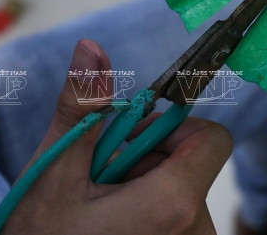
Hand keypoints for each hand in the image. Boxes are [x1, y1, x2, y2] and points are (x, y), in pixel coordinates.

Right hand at [3, 40, 231, 234]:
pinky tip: (113, 226)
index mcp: (173, 203)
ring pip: (182, 190)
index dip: (176, 127)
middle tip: (104, 179)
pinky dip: (149, 212)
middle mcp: (195, 230)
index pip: (213, 138)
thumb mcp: (54, 171)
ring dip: (145, 187)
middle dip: (149, 159)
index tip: (133, 138)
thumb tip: (92, 49)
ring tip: (102, 208)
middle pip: (191, 163)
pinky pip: (178, 218)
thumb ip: (81, 108)